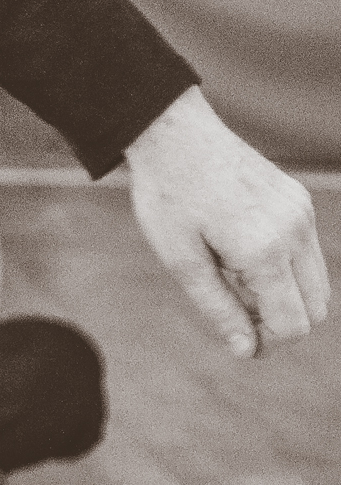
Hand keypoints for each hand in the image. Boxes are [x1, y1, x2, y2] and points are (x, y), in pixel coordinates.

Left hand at [123, 87, 327, 357]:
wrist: (172, 133)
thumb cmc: (167, 197)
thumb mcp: (181, 260)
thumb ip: (218, 307)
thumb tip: (247, 350)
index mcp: (264, 250)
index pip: (294, 324)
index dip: (269, 342)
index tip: (240, 341)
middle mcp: (295, 231)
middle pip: (315, 308)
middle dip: (282, 321)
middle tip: (236, 311)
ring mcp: (302, 212)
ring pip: (316, 281)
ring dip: (285, 293)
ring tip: (234, 279)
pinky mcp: (299, 199)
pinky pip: (307, 250)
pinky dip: (285, 266)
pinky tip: (240, 251)